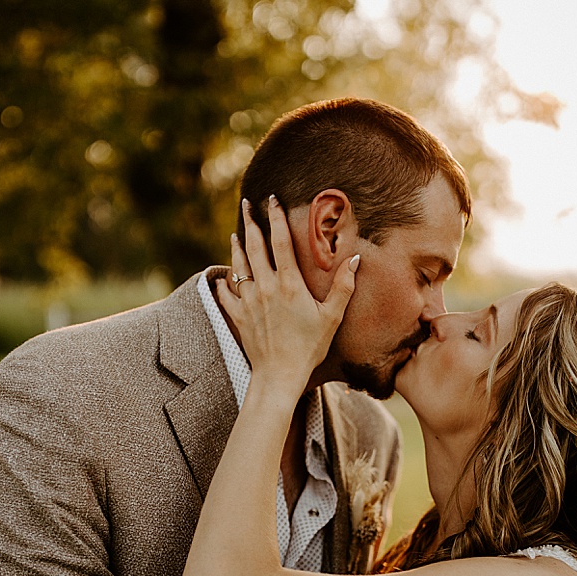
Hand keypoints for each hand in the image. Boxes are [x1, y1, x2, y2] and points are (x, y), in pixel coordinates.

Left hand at [219, 195, 357, 391]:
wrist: (279, 375)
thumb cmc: (309, 347)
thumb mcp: (332, 317)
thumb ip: (344, 287)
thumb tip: (355, 259)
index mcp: (289, 284)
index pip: (280, 242)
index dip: (275, 218)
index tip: (271, 200)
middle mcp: (265, 288)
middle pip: (254, 247)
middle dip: (250, 223)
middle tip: (246, 205)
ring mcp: (248, 301)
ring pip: (238, 266)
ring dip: (236, 247)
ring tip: (235, 233)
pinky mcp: (238, 316)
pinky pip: (225, 294)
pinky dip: (223, 282)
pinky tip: (221, 276)